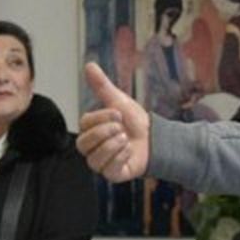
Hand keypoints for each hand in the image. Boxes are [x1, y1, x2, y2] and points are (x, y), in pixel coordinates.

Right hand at [77, 63, 150, 182]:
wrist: (155, 139)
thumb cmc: (135, 120)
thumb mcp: (118, 100)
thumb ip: (101, 85)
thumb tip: (89, 65)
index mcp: (89, 129)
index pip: (84, 125)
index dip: (101, 118)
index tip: (118, 114)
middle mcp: (91, 147)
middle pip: (84, 144)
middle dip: (106, 133)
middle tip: (122, 128)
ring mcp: (100, 161)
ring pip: (95, 158)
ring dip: (115, 145)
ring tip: (127, 140)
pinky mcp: (111, 174)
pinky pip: (108, 169)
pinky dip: (121, 157)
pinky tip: (129, 151)